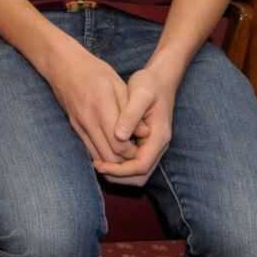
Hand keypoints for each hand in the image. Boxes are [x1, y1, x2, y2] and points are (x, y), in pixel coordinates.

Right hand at [42, 39, 136, 166]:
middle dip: (126, 160)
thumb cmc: (95, 72)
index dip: (134, 151)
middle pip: (109, 156)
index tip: (143, 146)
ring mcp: (79, 125)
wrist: (64, 66)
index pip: (119, 143)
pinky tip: (114, 147)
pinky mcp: (75, 127)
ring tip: (128, 151)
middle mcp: (88, 119)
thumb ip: (131, 111)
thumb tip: (146, 133)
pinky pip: (90, 150)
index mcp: (102, 106)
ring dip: (115, 160)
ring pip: (99, 157)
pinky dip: (104, 154)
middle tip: (138, 152)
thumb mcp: (119, 85)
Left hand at [94, 63, 177, 185]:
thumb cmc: (150, 84)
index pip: (142, 166)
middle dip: (118, 176)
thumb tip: (119, 136)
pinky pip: (133, 162)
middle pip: (140, 175)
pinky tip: (102, 154)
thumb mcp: (141, 94)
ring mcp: (152, 145)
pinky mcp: (144, 143)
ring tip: (97, 162)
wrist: (160, 80)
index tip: (101, 165)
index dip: (121, 170)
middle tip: (97, 166)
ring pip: (137, 172)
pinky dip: (119, 164)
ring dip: (118, 172)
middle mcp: (157, 145)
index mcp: (159, 136)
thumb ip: (131, 115)